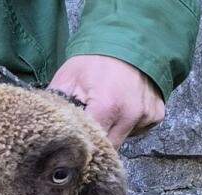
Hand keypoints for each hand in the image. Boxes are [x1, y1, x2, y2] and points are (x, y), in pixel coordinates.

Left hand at [49, 55, 164, 146]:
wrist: (128, 38)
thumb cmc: (94, 59)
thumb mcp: (67, 80)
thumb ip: (56, 109)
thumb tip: (45, 134)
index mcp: (107, 107)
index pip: (90, 147)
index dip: (79, 149)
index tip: (72, 146)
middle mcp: (130, 114)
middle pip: (108, 148)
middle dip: (96, 142)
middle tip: (87, 126)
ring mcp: (146, 114)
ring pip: (123, 140)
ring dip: (112, 132)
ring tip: (106, 110)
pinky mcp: (156, 113)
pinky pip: (138, 130)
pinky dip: (128, 124)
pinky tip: (122, 106)